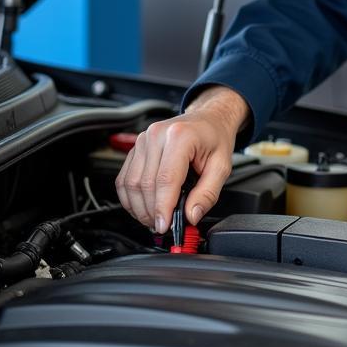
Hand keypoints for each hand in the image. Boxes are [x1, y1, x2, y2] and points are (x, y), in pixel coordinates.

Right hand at [115, 86, 250, 234]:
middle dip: (152, 212)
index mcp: (180, 136)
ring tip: (154, 219)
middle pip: (145, 184)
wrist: (208, 119)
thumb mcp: (222, 166)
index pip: (165, 179)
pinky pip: (124, 179)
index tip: (165, 226)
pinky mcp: (136, 148)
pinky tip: (143, 207)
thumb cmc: (215, 139)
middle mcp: (157, 135)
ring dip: (139, 208)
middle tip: (164, 226)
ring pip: (131, 184)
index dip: (163, 207)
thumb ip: (208, 194)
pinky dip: (130, 198)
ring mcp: (143, 140)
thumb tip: (191, 216)